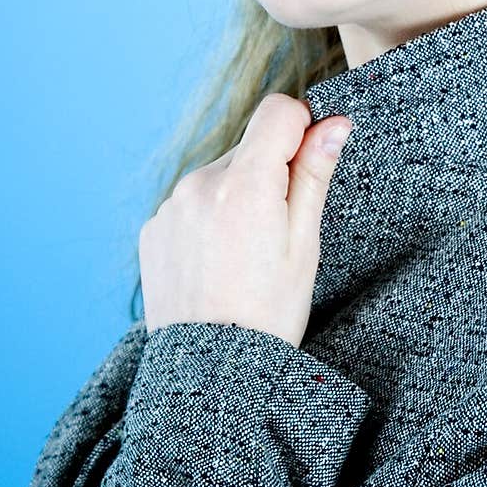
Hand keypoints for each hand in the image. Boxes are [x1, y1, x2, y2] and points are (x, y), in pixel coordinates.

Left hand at [138, 93, 351, 348]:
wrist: (209, 375)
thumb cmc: (269, 312)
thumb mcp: (304, 244)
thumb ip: (314, 174)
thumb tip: (334, 123)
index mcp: (245, 183)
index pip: (278, 111)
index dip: (301, 131)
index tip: (307, 166)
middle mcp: (200, 183)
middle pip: (249, 148)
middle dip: (269, 174)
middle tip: (277, 234)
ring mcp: (170, 206)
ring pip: (219, 177)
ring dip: (236, 197)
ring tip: (244, 256)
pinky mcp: (153, 228)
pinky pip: (190, 205)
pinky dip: (207, 221)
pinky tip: (217, 265)